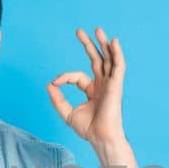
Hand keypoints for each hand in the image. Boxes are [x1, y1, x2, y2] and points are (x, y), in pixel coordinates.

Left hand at [47, 27, 128, 149]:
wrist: (100, 138)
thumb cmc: (88, 129)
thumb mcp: (67, 113)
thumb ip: (57, 99)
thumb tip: (49, 83)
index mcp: (92, 90)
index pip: (77, 76)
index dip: (64, 76)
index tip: (55, 82)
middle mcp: (102, 85)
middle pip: (97, 59)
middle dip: (88, 45)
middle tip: (78, 31)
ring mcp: (110, 84)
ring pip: (108, 59)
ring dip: (103, 44)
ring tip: (97, 29)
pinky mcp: (116, 85)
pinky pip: (119, 66)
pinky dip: (117, 53)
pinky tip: (114, 42)